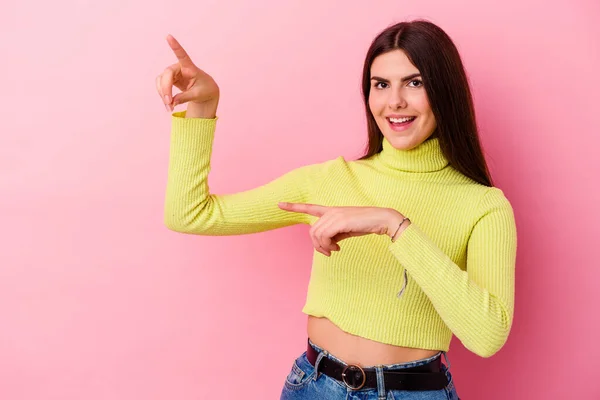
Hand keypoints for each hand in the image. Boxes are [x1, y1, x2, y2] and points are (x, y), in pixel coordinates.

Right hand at [156, 34, 219, 113]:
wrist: (205, 92)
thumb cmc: (205, 90)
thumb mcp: (198, 94)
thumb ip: (186, 97)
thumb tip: (172, 102)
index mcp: (190, 67)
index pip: (182, 55)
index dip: (175, 46)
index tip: (169, 36)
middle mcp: (180, 67)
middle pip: (167, 74)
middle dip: (166, 89)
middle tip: (169, 103)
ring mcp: (173, 73)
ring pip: (161, 80)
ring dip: (163, 94)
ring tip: (170, 107)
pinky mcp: (169, 80)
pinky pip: (161, 86)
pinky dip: (162, 95)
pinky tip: (169, 104)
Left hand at [278, 203, 408, 255]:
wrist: (381, 219)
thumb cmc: (365, 225)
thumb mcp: (346, 230)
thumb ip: (334, 234)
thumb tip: (328, 245)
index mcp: (332, 211)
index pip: (310, 208)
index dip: (294, 206)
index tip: (279, 204)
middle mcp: (331, 211)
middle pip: (312, 231)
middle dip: (317, 245)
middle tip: (329, 252)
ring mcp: (334, 215)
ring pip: (316, 235)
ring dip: (323, 247)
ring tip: (333, 251)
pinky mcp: (339, 220)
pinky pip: (324, 236)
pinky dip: (327, 246)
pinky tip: (337, 249)